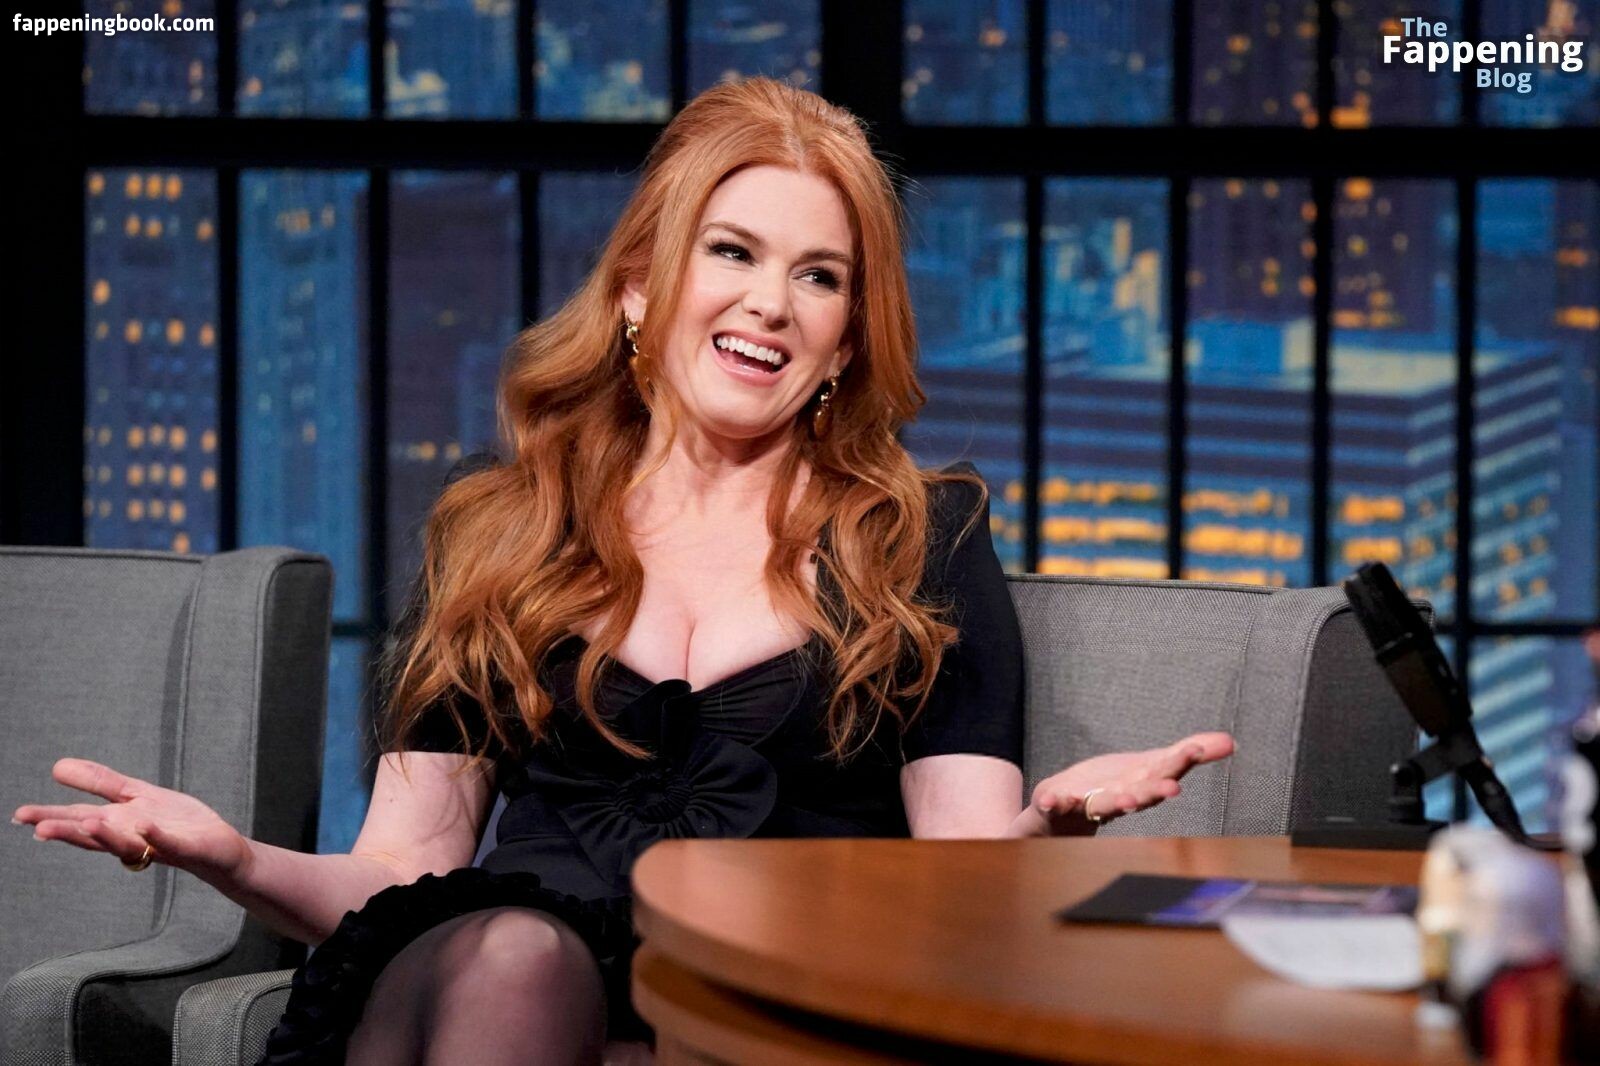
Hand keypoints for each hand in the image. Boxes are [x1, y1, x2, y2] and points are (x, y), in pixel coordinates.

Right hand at [12, 758, 250, 884]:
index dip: (52, 818)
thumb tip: (57, 766)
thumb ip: (100, 783)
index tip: (21, 816)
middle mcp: (133, 840)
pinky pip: (169, 843)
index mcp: (119, 826)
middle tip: (37, 828)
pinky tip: (143, 823)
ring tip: (86, 823)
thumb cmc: (177, 824)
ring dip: (106, 835)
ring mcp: (159, 847)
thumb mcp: (136, 796)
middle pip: (96, 837)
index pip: (80, 821)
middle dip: (68, 832)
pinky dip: (155, 835)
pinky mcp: (187, 849)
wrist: (222, 851)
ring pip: (127, 844)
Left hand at [1015, 732, 1235, 837]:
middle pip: (1140, 794)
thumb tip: (1231, 741)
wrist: (1064, 812)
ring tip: (1126, 801)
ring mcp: (1089, 803)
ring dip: (1117, 803)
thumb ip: (1187, 755)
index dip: (1180, 761)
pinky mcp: (1059, 805)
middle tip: (1171, 790)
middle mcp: (1121, 798)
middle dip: (1154, 792)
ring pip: (1105, 805)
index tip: (1194, 749)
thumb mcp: (1150, 765)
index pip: (1165, 770)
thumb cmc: (1114, 787)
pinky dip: (1054, 804)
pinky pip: (1056, 806)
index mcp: (1143, 784)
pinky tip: (1052, 801)